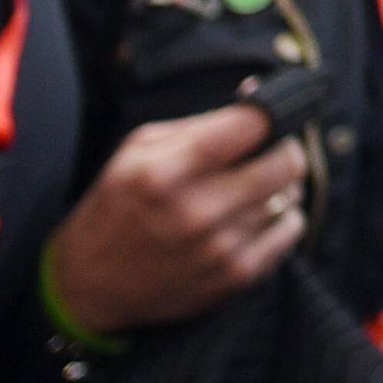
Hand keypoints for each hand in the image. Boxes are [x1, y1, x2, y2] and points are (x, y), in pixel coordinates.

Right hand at [42, 100, 309, 335]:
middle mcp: (196, 211)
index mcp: (165, 171)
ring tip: (252, 188)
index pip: (252, 124)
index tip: (265, 117)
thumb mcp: (137, 151)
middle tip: (270, 149)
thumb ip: (197, 124)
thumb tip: (257, 97)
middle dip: (284, 147)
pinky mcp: (236, 276)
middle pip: (286, 161)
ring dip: (280, 186)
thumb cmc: (118, 205)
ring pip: (291, 195)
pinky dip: (282, 217)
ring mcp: (219, 248)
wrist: (91, 284)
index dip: (268, 113)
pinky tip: (256, 216)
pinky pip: (291, 231)